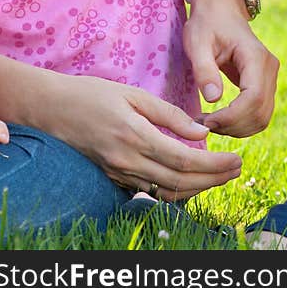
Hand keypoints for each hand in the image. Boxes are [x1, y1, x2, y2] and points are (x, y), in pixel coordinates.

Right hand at [45, 73, 242, 200]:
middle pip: (181, 182)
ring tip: (223, 175)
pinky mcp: (113, 178)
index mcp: (136, 137)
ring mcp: (119, 174)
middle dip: (215, 179)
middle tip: (238, 169)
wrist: (48, 110)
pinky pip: (151, 192)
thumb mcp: (134, 95)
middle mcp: (127, 162)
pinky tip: (193, 180)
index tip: (236, 159)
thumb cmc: (92, 94)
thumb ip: (170, 115)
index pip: (186, 161)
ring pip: (167, 192)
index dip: (216, 165)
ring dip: (199, 188)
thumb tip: (203, 133)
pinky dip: (176, 190)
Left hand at [183, 0, 279, 136]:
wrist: (221, 10)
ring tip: (210, 122)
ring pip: (262, 117)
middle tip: (203, 124)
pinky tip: (219, 119)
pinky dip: (241, 124)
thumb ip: (205, 70)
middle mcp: (270, 69)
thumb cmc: (207, 23)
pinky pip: (259, 113)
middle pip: (261, 112)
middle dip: (232, 126)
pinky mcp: (265, 85)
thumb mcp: (197, 42)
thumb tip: (213, 99)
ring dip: (237, 129)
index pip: (253, 97)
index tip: (206, 120)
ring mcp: (270, 78)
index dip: (231, 116)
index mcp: (255, 57)